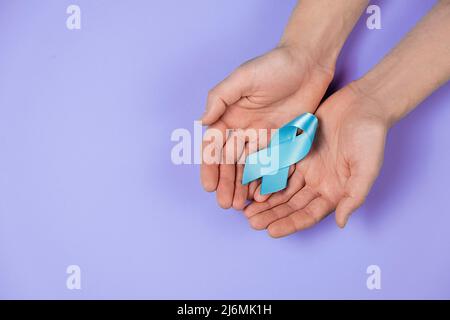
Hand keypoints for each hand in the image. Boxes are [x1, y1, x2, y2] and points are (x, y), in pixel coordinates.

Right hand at [200, 46, 333, 209]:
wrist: (308, 62)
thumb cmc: (273, 65)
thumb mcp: (242, 78)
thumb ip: (219, 98)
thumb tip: (201, 122)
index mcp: (230, 116)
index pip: (215, 147)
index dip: (210, 167)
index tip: (209, 186)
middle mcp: (244, 129)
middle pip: (231, 162)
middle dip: (227, 183)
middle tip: (226, 204)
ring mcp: (264, 137)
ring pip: (250, 167)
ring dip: (244, 186)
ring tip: (240, 206)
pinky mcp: (284, 140)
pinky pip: (273, 164)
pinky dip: (266, 180)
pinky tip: (262, 195)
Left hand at [244, 84, 387, 236]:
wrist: (362, 104)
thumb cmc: (370, 137)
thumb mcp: (367, 168)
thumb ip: (353, 196)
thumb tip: (341, 223)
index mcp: (335, 192)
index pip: (309, 214)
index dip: (290, 224)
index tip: (271, 231)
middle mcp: (318, 183)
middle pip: (291, 205)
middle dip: (272, 215)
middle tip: (251, 222)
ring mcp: (306, 167)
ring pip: (281, 188)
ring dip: (265, 200)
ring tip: (246, 209)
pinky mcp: (297, 151)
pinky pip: (277, 167)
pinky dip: (265, 177)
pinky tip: (250, 184)